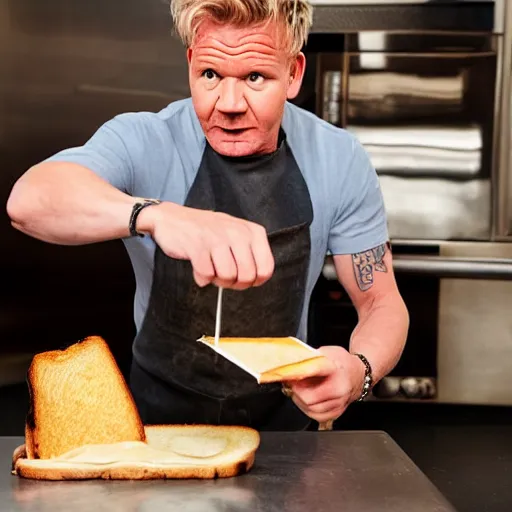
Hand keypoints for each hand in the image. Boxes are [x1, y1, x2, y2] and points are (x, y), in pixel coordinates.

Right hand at [138, 201, 273, 289]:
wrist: (173, 218)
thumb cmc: (208, 231)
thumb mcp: (237, 236)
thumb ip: (251, 255)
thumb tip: (256, 280)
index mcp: (252, 232)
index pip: (266, 269)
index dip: (254, 281)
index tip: (242, 277)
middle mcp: (238, 232)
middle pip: (247, 276)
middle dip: (234, 284)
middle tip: (223, 276)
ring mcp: (217, 237)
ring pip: (228, 277)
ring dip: (217, 281)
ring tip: (211, 270)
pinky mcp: (198, 245)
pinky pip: (207, 274)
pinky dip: (202, 278)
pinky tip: (199, 269)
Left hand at [285, 346, 365, 423]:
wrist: (358, 374)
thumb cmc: (342, 362)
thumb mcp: (326, 351)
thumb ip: (310, 355)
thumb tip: (292, 360)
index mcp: (336, 370)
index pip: (312, 372)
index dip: (296, 374)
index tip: (289, 375)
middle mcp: (339, 389)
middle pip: (309, 398)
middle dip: (296, 391)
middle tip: (292, 384)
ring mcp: (339, 403)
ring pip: (311, 409)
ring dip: (300, 401)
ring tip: (299, 391)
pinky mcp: (337, 412)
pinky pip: (317, 416)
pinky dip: (308, 409)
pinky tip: (306, 400)